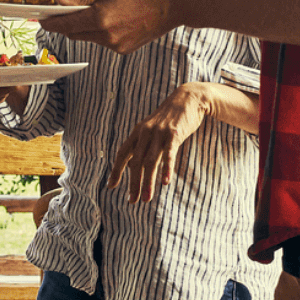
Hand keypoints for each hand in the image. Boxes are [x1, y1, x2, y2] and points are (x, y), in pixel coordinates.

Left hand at [41, 0, 181, 53]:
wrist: (175, 3)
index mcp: (101, 18)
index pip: (66, 24)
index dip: (51, 21)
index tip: (41, 18)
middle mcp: (107, 36)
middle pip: (74, 33)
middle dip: (66, 23)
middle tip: (61, 10)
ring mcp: (116, 45)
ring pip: (88, 37)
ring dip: (84, 26)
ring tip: (94, 9)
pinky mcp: (124, 49)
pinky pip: (103, 41)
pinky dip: (100, 31)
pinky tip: (111, 17)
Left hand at [103, 83, 217, 202]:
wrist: (189, 98)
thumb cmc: (171, 117)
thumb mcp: (153, 127)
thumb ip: (144, 143)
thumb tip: (135, 162)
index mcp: (138, 132)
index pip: (122, 154)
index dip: (116, 170)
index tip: (111, 186)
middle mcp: (145, 132)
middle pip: (135, 162)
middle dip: (133, 183)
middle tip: (132, 201)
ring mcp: (159, 133)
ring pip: (150, 162)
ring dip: (147, 182)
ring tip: (146, 198)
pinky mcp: (174, 134)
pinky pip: (169, 154)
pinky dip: (166, 169)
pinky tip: (165, 182)